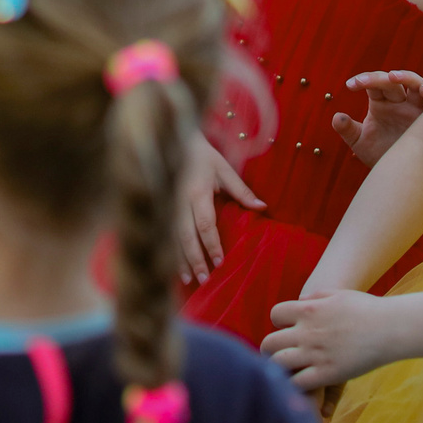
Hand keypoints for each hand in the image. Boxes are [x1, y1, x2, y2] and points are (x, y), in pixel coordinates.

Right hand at [177, 140, 266, 286]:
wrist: (172, 141)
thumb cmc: (203, 156)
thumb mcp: (224, 168)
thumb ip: (241, 190)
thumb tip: (263, 207)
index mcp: (197, 192)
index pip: (205, 223)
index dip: (212, 244)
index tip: (220, 262)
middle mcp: (179, 202)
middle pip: (186, 236)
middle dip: (194, 260)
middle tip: (204, 280)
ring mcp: (166, 206)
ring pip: (171, 238)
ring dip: (179, 261)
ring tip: (187, 281)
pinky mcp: (159, 209)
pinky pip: (163, 235)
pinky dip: (169, 253)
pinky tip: (173, 268)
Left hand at [264, 290, 407, 391]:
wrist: (391, 328)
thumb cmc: (368, 309)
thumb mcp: (339, 294)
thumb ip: (316, 297)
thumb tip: (299, 301)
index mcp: (309, 310)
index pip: (275, 315)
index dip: (279, 322)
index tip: (286, 328)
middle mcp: (308, 332)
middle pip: (270, 342)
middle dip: (271, 348)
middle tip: (277, 354)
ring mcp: (317, 354)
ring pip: (279, 364)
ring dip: (278, 368)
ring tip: (284, 371)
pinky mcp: (328, 374)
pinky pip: (298, 383)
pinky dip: (293, 385)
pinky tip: (298, 384)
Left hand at [334, 71, 422, 166]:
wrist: (398, 175)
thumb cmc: (379, 156)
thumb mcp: (360, 143)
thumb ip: (348, 130)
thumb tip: (337, 117)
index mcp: (381, 104)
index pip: (373, 85)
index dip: (363, 80)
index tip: (349, 85)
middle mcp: (399, 103)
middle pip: (393, 82)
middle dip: (380, 78)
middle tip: (365, 81)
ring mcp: (415, 109)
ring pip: (415, 84)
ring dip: (406, 77)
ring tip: (393, 76)